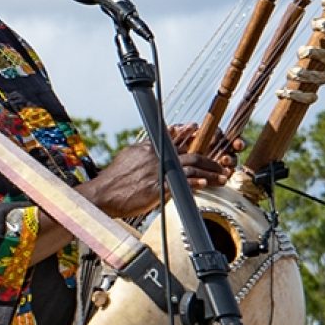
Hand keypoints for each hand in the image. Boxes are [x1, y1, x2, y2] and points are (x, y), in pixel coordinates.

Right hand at [82, 124, 235, 219]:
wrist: (102, 194)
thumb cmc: (114, 178)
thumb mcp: (129, 155)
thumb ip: (144, 148)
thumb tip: (152, 143)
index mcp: (150, 148)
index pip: (176, 139)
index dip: (190, 135)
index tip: (199, 130)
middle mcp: (157, 157)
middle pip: (191, 154)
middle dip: (210, 160)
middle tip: (221, 164)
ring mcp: (159, 172)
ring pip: (191, 168)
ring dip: (209, 173)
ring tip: (221, 177)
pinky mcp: (158, 188)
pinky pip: (182, 184)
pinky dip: (195, 182)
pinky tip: (205, 183)